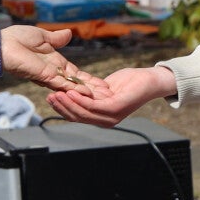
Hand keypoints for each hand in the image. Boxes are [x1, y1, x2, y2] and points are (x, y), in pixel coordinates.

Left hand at [0, 26, 92, 92]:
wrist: (0, 44)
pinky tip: (85, 93)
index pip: (74, 73)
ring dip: (85, 91)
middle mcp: (53, 70)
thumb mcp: (41, 36)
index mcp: (54, 61)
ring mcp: (48, 75)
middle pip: (75, 81)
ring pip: (70, 86)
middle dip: (90, 87)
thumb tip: (69, 34)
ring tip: (100, 97)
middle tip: (106, 94)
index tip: (100, 84)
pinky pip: (60, 83)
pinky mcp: (43, 76)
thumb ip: (56, 39)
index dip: (86, 78)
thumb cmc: (15, 38)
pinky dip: (73, 88)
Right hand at [48, 65, 175, 127]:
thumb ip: (90, 93)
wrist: (150, 80)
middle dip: (61, 107)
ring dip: (68, 104)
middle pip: (78, 117)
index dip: (62, 109)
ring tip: (56, 94)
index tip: (50, 98)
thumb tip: (74, 90)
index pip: (77, 116)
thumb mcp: (105, 88)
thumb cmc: (129, 82)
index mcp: (102, 117)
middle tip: (48, 96)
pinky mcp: (117, 108)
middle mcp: (106, 120)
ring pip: (84, 113)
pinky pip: (94, 106)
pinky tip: (71, 92)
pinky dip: (81, 100)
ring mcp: (112, 116)